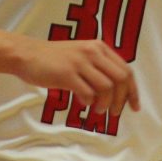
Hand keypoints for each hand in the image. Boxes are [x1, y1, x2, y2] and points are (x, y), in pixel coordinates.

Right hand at [13, 37, 140, 117]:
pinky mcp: (66, 74)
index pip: (126, 70)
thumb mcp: (81, 55)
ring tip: (96, 109)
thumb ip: (98, 67)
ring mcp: (79, 62)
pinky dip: (88, 102)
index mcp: (99, 47)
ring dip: (104, 104)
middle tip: (114, 112)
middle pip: (121, 79)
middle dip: (121, 100)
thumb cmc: (54, 59)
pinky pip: (87, 93)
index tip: (134, 107)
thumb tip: (116, 91)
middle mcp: (92, 52)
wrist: (27, 54)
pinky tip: (82, 103)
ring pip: (106, 87)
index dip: (133, 91)